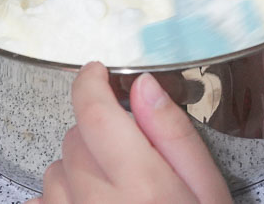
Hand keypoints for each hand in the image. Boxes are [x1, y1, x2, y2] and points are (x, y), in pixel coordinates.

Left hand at [27, 61, 230, 203]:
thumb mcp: (208, 190)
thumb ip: (173, 135)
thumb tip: (143, 86)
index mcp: (141, 183)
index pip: (94, 112)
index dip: (90, 82)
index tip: (98, 72)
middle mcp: (95, 203)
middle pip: (75, 138)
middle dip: (98, 133)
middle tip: (133, 155)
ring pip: (56, 170)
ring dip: (79, 169)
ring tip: (116, 193)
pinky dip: (61, 201)